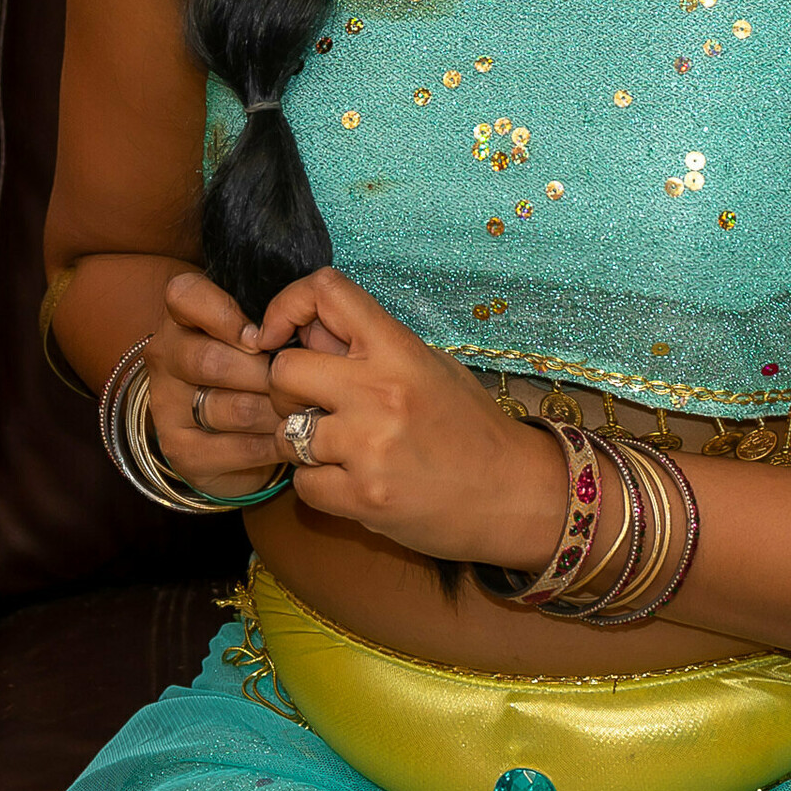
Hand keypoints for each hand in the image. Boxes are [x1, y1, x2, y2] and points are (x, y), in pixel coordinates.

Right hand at [143, 271, 284, 498]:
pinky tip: (292, 438)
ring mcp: (168, 406)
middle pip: (212, 361)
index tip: (261, 335)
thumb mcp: (259, 327)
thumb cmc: (255, 361)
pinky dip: (274, 444)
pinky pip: (239, 449)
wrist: (227, 426)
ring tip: (305, 409)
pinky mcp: (181, 451)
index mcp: (182, 316)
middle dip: (266, 373)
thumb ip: (272, 315)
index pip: (184, 296)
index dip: (223, 314)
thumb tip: (303, 318)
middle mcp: (166, 357)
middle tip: (300, 379)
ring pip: (234, 408)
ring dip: (278, 411)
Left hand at [259, 267, 564, 567]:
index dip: (288, 305)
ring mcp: (369, 447)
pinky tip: (349, 481)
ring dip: (301, 443)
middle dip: (286, 389)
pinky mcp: (363, 498)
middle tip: (311, 404)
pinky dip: (317, 484)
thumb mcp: (431, 366)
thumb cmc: (471, 426)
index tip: (279, 334)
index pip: (326, 292)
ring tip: (338, 450)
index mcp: (399, 350)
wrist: (511, 493)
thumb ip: (371, 348)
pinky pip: (302, 483)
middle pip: (284, 369)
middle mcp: (380, 391)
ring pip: (285, 433)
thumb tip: (306, 331)